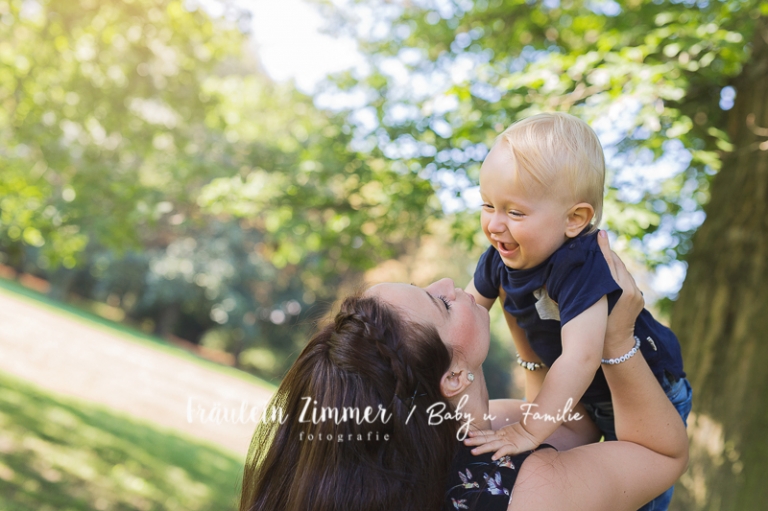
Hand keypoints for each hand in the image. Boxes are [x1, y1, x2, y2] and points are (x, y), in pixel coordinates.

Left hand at [464, 422, 540, 458]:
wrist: (534, 430)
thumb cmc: (524, 433)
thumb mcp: (511, 435)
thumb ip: (502, 436)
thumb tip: (494, 441)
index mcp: (500, 434)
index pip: (486, 434)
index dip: (477, 434)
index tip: (467, 434)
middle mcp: (501, 437)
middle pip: (486, 439)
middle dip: (475, 441)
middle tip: (464, 442)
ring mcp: (507, 442)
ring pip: (492, 445)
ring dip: (482, 448)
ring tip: (473, 452)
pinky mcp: (514, 447)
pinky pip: (505, 451)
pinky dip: (499, 453)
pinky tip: (493, 457)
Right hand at [597, 231, 643, 356]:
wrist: (616, 344)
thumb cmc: (598, 328)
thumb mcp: (592, 306)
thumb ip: (591, 287)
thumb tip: (583, 270)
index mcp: (622, 290)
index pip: (610, 264)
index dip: (604, 249)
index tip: (600, 234)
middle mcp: (632, 290)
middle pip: (618, 264)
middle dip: (608, 252)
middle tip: (599, 237)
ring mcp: (637, 294)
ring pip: (622, 271)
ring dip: (612, 262)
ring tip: (601, 250)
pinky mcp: (639, 297)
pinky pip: (626, 280)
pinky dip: (617, 272)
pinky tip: (609, 268)